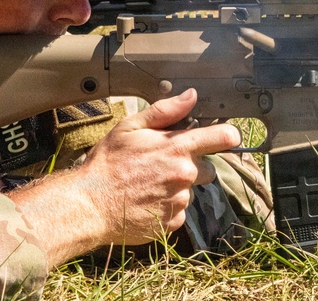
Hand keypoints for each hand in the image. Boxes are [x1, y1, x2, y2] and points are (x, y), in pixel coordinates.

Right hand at [79, 88, 238, 242]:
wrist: (89, 205)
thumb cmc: (107, 164)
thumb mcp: (130, 127)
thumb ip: (165, 111)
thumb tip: (190, 96)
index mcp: (177, 147)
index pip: (222, 138)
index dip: (228, 136)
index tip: (228, 138)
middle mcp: (185, 174)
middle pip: (207, 169)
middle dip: (191, 166)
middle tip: (162, 166)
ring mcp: (180, 200)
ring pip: (190, 191)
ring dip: (177, 188)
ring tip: (148, 185)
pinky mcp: (173, 222)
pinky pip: (179, 212)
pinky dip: (167, 208)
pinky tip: (146, 202)